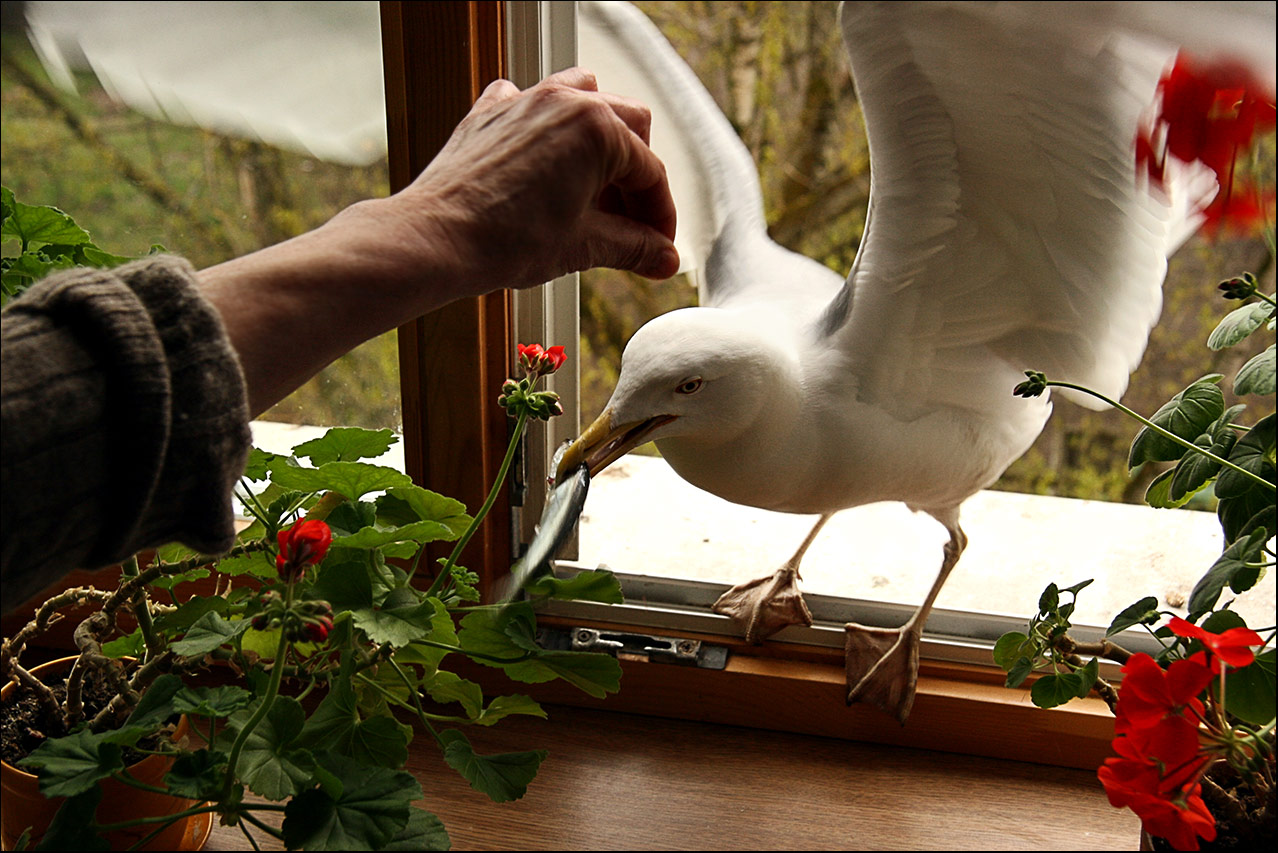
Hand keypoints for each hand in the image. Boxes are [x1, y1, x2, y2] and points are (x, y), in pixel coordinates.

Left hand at [201, 68, 678, 415]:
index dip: (660, 216)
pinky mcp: (491, 111)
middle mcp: (566, 101)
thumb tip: (663, 259)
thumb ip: (633, 247)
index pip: (650, 173)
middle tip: (631, 225)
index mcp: (599, 129)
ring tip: (595, 186)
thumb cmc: (507, 241)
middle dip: (635, 179)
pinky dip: (547, 128)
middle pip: (628, 128)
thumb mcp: (584, 246)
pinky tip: (544, 162)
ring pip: (585, 98)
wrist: (436, 239)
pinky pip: (531, 104)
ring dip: (600, 138)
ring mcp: (526, 100)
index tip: (658, 247)